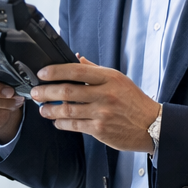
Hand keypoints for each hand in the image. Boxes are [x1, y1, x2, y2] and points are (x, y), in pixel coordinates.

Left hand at [30, 57, 160, 152]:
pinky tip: (57, 120)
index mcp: (109, 78)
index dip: (55, 71)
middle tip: (35, 92)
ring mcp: (102, 113)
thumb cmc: (134, 101)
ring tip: (42, 109)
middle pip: (67, 91)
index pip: (76, 70)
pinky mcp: (100, 129)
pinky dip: (61, 123)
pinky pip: (73, 125)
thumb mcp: (119, 80)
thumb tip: (78, 58)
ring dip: (49, 109)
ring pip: (67, 110)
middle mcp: (105, 94)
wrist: (152, 125)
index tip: (42, 74)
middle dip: (45, 91)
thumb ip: (96, 70)